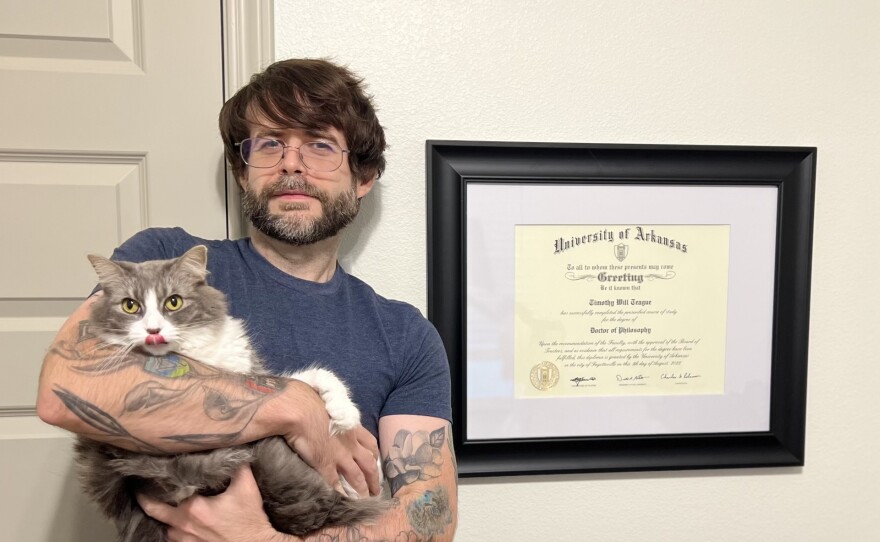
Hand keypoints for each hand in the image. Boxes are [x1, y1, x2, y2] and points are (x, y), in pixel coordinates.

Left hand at [137, 465, 293, 541]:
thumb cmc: (250, 519)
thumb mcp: (247, 487)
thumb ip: (237, 466)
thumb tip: (231, 447)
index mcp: (194, 507)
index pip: (167, 490)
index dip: (156, 480)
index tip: (150, 469)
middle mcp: (184, 525)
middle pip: (153, 510)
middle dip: (144, 497)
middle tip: (139, 486)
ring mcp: (185, 539)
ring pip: (163, 525)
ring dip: (161, 514)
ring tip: (161, 501)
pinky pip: (172, 538)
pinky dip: (171, 528)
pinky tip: (175, 520)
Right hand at [283, 383, 380, 495]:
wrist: (300, 408)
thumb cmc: (311, 400)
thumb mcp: (331, 405)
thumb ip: (336, 414)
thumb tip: (331, 414)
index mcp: (352, 427)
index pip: (370, 443)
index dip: (375, 455)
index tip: (375, 462)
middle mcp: (350, 443)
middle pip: (369, 464)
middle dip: (374, 478)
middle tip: (376, 489)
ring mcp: (339, 455)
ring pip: (357, 477)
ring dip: (361, 489)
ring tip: (364, 499)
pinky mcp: (325, 465)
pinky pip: (335, 483)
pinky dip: (339, 492)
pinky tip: (340, 499)